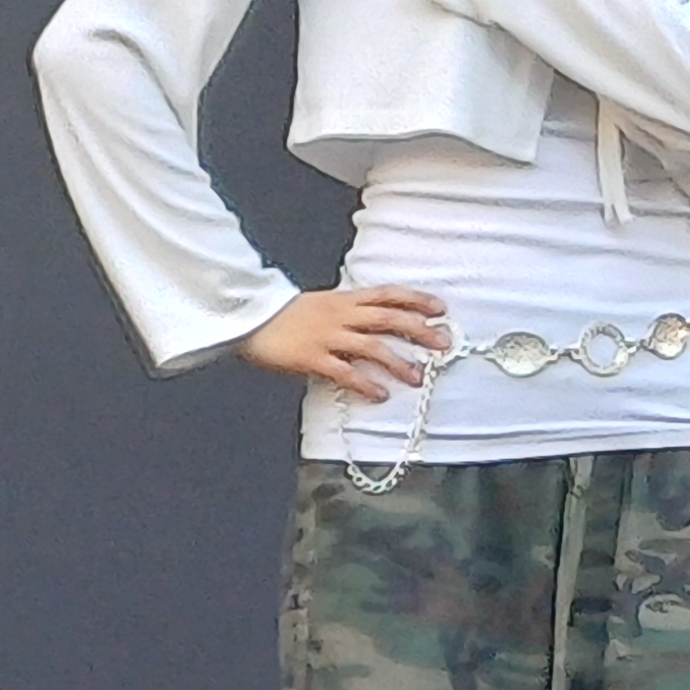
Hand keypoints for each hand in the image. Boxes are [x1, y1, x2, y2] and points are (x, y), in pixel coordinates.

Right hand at [241, 285, 451, 402]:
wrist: (245, 318)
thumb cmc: (284, 314)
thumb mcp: (321, 304)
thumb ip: (349, 311)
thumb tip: (378, 321)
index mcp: (345, 299)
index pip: (389, 294)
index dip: (417, 299)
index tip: (441, 309)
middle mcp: (341, 315)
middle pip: (390, 319)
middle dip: (420, 331)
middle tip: (444, 344)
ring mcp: (327, 336)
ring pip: (373, 347)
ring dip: (399, 363)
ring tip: (417, 377)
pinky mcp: (311, 357)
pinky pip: (344, 372)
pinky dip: (364, 384)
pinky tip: (380, 395)